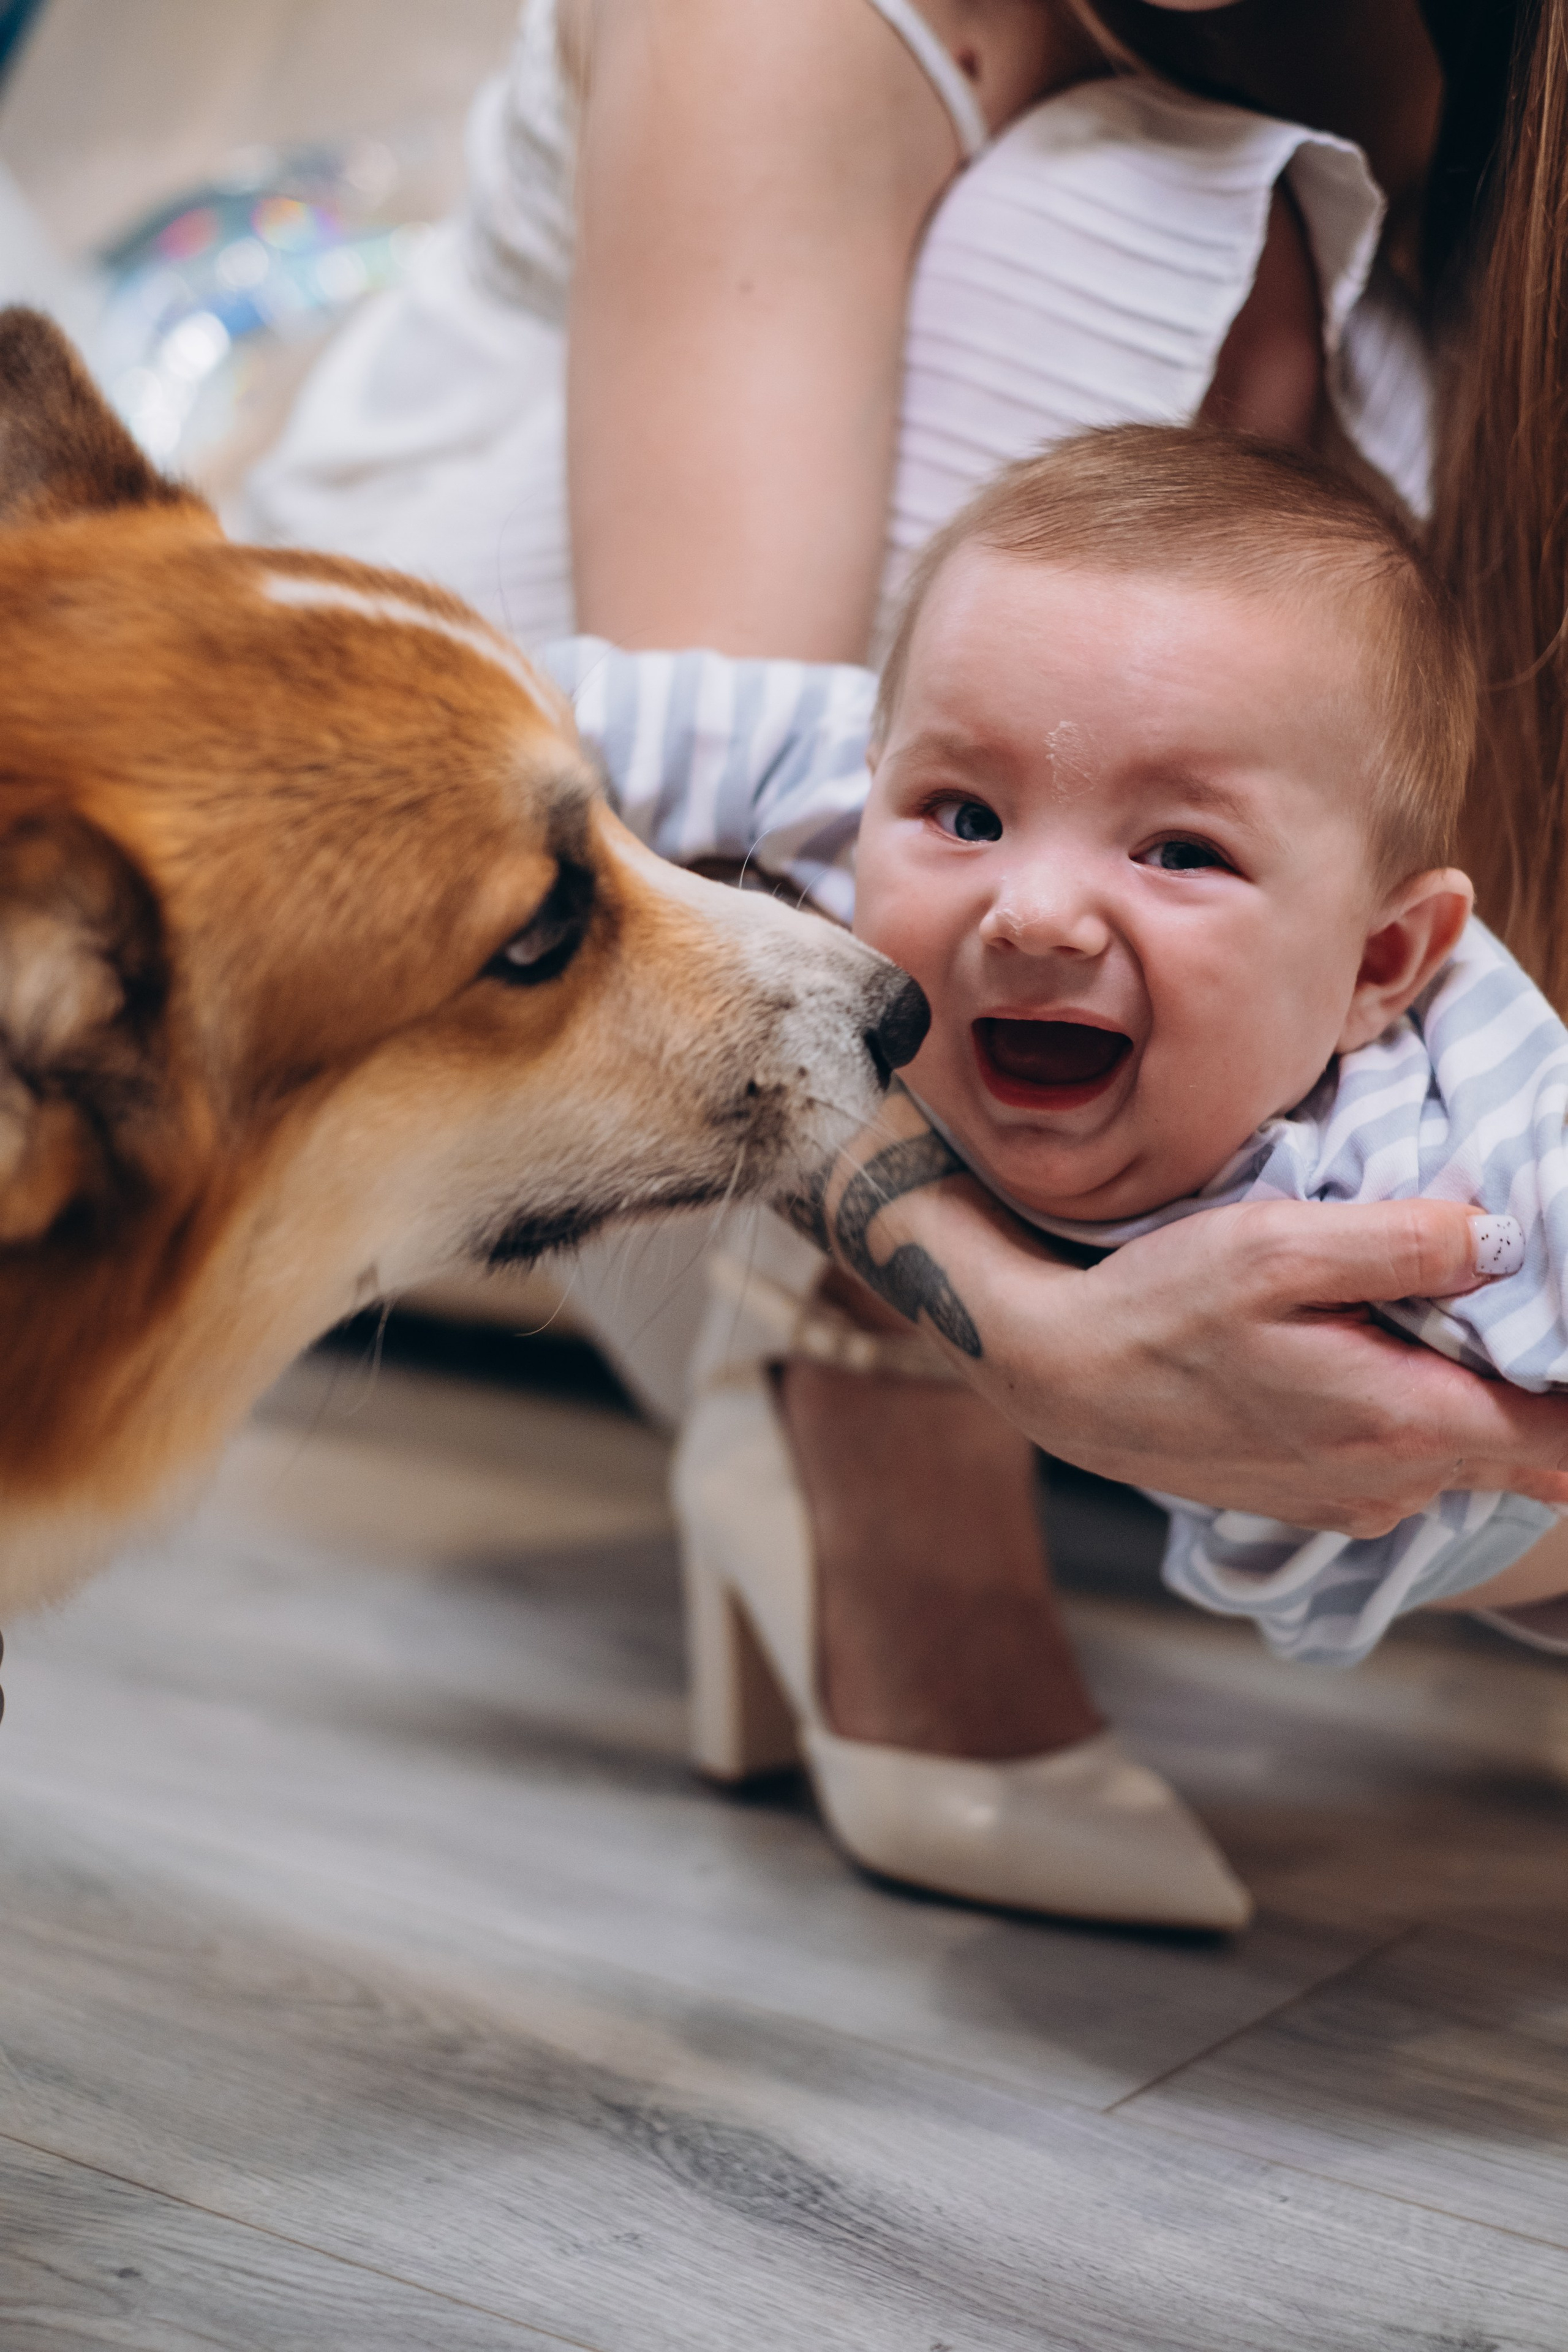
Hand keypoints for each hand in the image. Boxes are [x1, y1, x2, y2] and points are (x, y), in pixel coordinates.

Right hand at [797, 1087, 1567, 1536]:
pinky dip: (1423, 1413)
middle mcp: (1392, 1481)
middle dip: (1542, 1385)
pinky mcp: (1319, 1497)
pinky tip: (1379, 1354)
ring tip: (1444, 1315)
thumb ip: (1404, 1242)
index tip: (1563, 1316)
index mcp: (1404, 1420)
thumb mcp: (1277, 1245)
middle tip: (1520, 1307)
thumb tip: (1507, 1239)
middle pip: (1532, 1450)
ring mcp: (1356, 1499)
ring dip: (1479, 1394)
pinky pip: (1412, 1463)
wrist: (1055, 1375)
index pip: (1564, 1436)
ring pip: (1470, 1454)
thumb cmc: (1156, 1307)